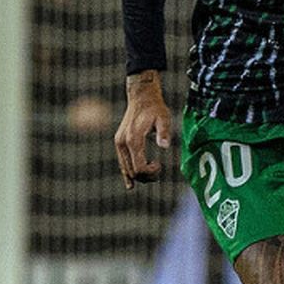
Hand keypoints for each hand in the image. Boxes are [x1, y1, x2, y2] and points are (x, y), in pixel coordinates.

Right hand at [114, 73, 174, 189]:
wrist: (141, 97)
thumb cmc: (155, 108)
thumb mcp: (164, 118)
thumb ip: (164, 132)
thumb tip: (164, 146)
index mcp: (133, 140)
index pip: (139, 167)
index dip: (150, 172)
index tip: (160, 164)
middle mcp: (122, 143)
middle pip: (132, 171)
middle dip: (146, 176)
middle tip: (159, 170)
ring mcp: (119, 143)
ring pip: (126, 169)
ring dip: (139, 175)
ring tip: (153, 174)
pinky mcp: (119, 142)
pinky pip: (122, 163)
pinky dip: (126, 174)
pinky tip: (130, 185)